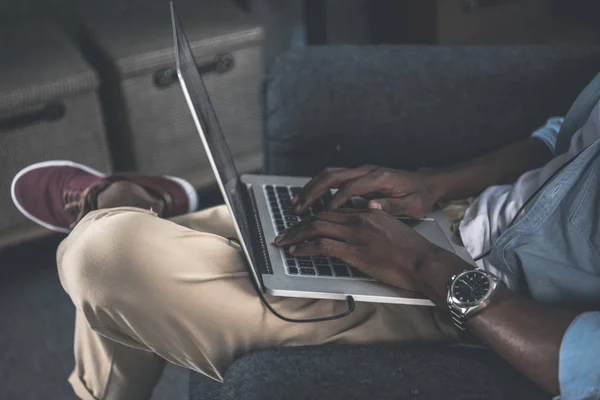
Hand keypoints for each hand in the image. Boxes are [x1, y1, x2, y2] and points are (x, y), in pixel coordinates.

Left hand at [275, 209, 464, 294]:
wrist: (424, 262)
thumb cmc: (412, 251)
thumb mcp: (392, 229)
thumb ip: (374, 225)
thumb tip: (359, 229)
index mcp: (368, 213)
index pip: (332, 212)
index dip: (313, 217)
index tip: (302, 224)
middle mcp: (359, 219)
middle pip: (320, 217)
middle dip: (298, 225)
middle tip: (284, 233)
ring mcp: (356, 234)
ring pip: (316, 228)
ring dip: (295, 234)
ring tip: (283, 241)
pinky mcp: (354, 251)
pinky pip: (322, 245)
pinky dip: (305, 247)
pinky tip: (297, 251)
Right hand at [293, 165, 441, 216]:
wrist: (427, 183)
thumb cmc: (420, 196)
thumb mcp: (413, 205)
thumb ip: (391, 205)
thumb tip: (371, 207)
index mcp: (379, 178)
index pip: (351, 186)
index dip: (336, 200)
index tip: (324, 215)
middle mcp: (367, 170)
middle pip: (332, 175)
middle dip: (312, 192)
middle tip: (298, 208)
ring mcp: (361, 171)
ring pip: (328, 175)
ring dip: (310, 188)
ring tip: (296, 204)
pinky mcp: (358, 176)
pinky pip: (333, 178)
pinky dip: (317, 188)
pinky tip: (308, 200)